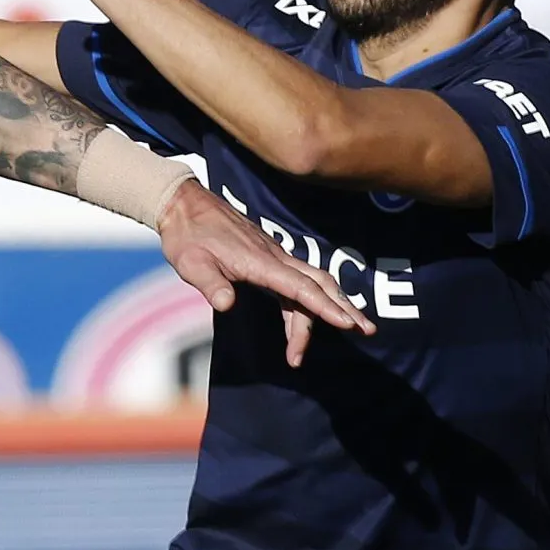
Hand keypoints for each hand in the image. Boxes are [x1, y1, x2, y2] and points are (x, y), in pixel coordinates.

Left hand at [156, 180, 373, 365]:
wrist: (184, 206)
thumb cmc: (187, 236)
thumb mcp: (190, 263)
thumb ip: (210, 284)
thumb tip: (226, 304)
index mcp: (260, 262)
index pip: (301, 288)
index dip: (326, 307)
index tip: (347, 323)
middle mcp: (275, 258)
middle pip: (319, 284)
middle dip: (343, 307)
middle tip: (364, 331)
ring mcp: (274, 258)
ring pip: (311, 285)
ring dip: (323, 312)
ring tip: (321, 343)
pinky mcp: (268, 260)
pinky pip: (296, 285)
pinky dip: (303, 307)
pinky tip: (297, 329)